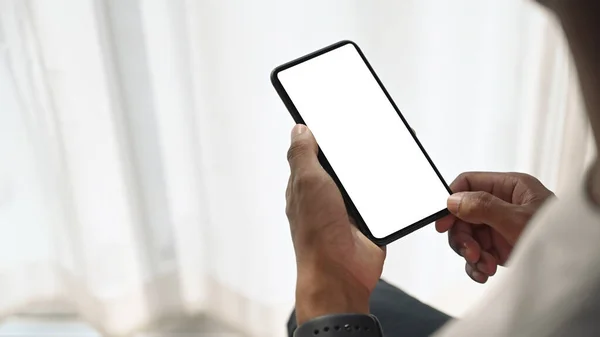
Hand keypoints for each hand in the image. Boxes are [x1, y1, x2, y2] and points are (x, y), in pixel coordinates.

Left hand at [285, 124, 385, 323]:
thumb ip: (302, 155)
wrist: (341, 273)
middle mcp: (328, 192)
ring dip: (376, 162)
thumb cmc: (317, 232)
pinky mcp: (371, 217)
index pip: (316, 148)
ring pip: (366, 175)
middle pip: (345, 159)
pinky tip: (401, 169)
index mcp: (308, 182)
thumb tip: (299, 129)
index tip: (340, 110)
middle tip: (375, 121)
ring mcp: (350, 205)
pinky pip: (382, 194)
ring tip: (393, 139)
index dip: (327, 130)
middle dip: (358, 143)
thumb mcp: (306, 184)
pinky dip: (390, 183)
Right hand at [435, 172, 553, 283]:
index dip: (451, 200)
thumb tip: (453, 200)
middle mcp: (503, 205)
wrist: (578, 267)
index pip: (468, 183)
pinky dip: (476, 265)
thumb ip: (483, 207)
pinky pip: (477, 253)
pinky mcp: (501, 247)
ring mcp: (501, 227)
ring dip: (471, 254)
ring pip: (468, 236)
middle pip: (463, 214)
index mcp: (510, 187)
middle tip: (472, 253)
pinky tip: (485, 272)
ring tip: (486, 267)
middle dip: (464, 236)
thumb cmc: (561, 237)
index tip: (442, 222)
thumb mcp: (517, 220)